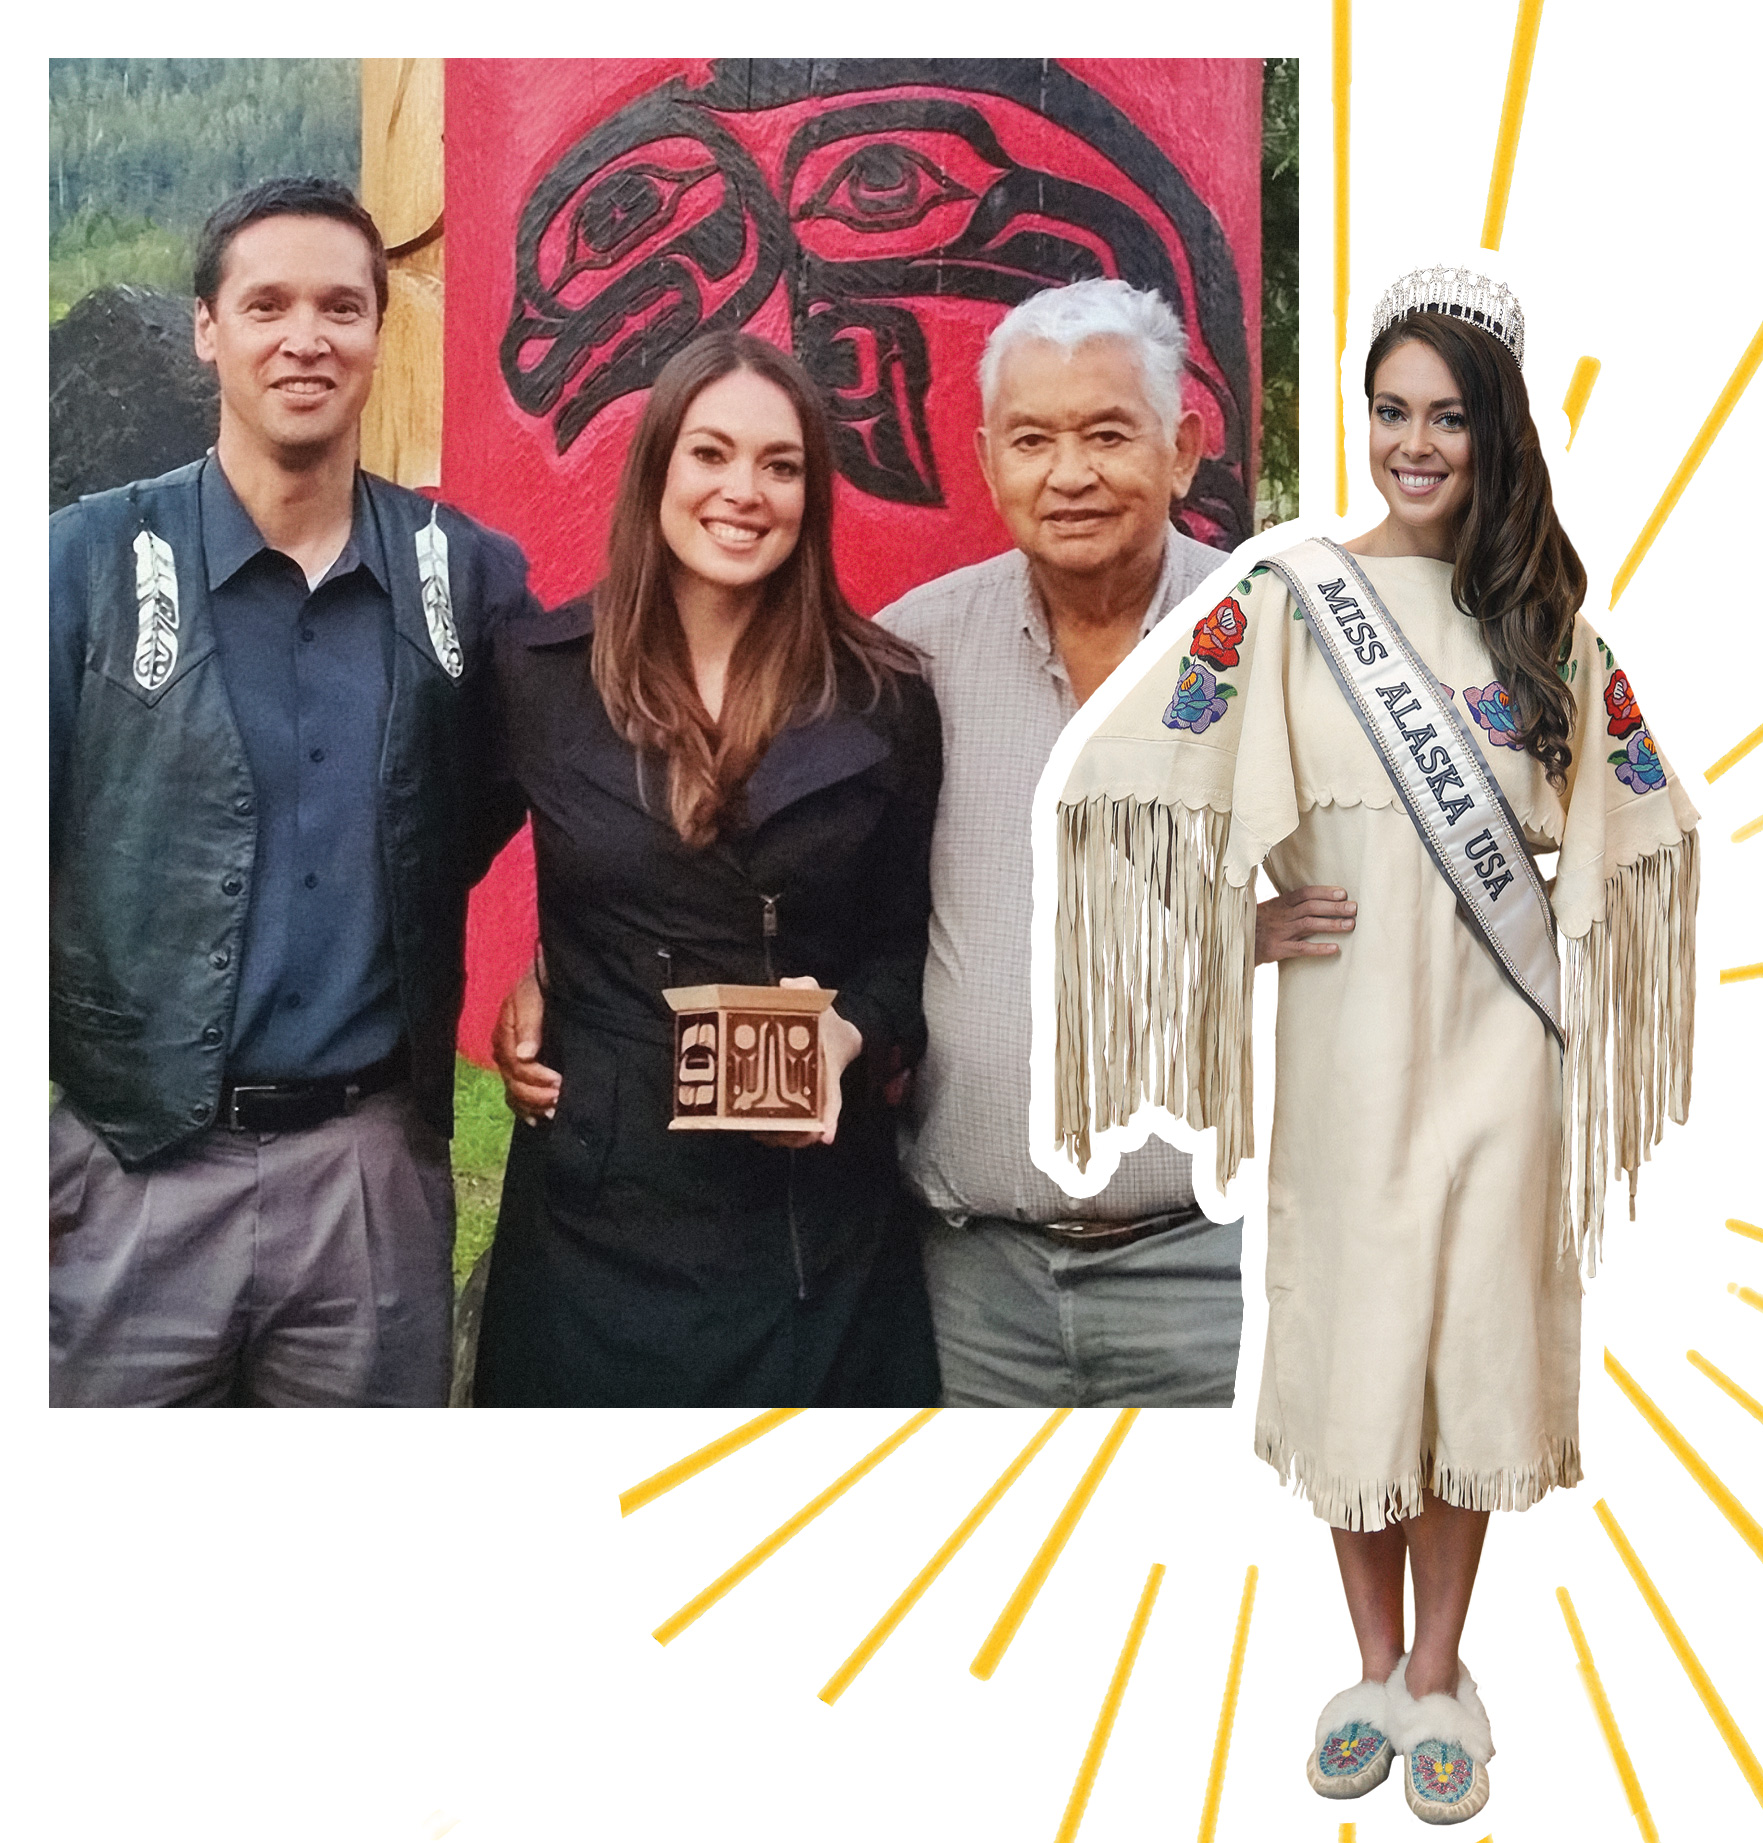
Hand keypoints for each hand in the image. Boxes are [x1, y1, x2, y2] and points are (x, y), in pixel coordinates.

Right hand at [492, 966, 560, 1122]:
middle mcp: (504, 1050)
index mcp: (504, 1033)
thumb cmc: (541, 982)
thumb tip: (525, 1055)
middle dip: (536, 1094)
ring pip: (514, 1093)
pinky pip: (515, 1097)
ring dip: (533, 1105)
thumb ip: (528, 1024)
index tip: (558, 1081)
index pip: (515, 1064)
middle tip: (560, 1098)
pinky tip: (539, 1119)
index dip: (535, 1077)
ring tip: (554, 1111)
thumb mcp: (532, 995)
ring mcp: (511, 1062)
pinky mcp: (520, 1070)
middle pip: (513, 1082)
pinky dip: (526, 1110)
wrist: (546, 976)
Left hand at [760, 975, 862, 1147]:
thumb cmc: (828, 1023)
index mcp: (827, 1074)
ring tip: (757, 1134)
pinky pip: (782, 1124)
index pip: (833, 1102)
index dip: (830, 1121)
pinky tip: (749, 1129)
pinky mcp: (791, 1102)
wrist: (836, 1033)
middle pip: (811, 1126)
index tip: (825, 1137)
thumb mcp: (820, 1002)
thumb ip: (806, 989)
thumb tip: (787, 985)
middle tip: (773, 1135)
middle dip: (794, 1136)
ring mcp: (805, 1101)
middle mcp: (818, 1093)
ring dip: (778, 1137)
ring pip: (795, 1131)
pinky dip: (769, 1131)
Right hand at [1255, 886, 1356, 962]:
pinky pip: (1301, 948)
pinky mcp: (1277, 950)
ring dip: (1332, 923)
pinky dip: (1319, 948)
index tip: (1342, 892)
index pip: (1304, 893)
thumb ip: (1285, 906)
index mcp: (1278, 904)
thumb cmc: (1252, 927)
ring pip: (1309, 924)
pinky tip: (1334, 948)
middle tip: (1354, 907)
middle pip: (1311, 907)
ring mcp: (1279, 932)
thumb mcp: (1265, 911)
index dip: (1324, 892)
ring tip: (1351, 924)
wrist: (1232, 944)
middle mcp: (1280, 916)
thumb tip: (1311, 901)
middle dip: (1334, 906)